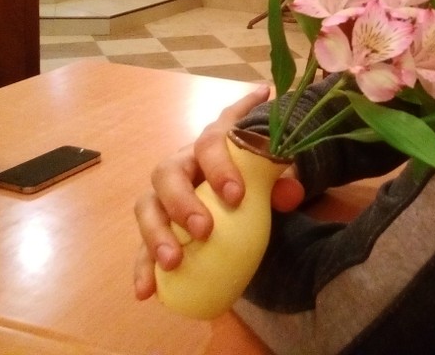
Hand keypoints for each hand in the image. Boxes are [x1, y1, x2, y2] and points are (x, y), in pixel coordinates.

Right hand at [132, 86, 305, 300]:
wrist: (240, 180)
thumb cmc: (254, 171)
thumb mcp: (271, 172)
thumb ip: (282, 180)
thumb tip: (292, 195)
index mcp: (212, 143)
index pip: (210, 143)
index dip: (219, 167)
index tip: (236, 195)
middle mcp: (182, 163)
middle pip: (167, 172)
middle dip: (181, 202)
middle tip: (203, 230)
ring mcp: (165, 194)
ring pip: (148, 206)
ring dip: (155, 234)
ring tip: (172, 262)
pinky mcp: (158, 224)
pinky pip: (142, 244)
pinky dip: (143, 267)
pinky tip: (145, 291)